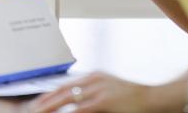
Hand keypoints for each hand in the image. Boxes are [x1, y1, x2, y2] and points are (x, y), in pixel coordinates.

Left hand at [30, 72, 150, 112]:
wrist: (154, 98)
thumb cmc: (135, 97)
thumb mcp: (111, 90)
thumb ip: (94, 94)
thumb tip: (78, 102)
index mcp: (95, 76)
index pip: (66, 85)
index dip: (51, 94)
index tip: (39, 102)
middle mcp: (94, 80)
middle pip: (62, 90)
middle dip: (45, 100)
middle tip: (33, 109)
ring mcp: (98, 89)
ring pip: (67, 98)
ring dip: (50, 107)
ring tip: (39, 112)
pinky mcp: (104, 101)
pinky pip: (80, 109)